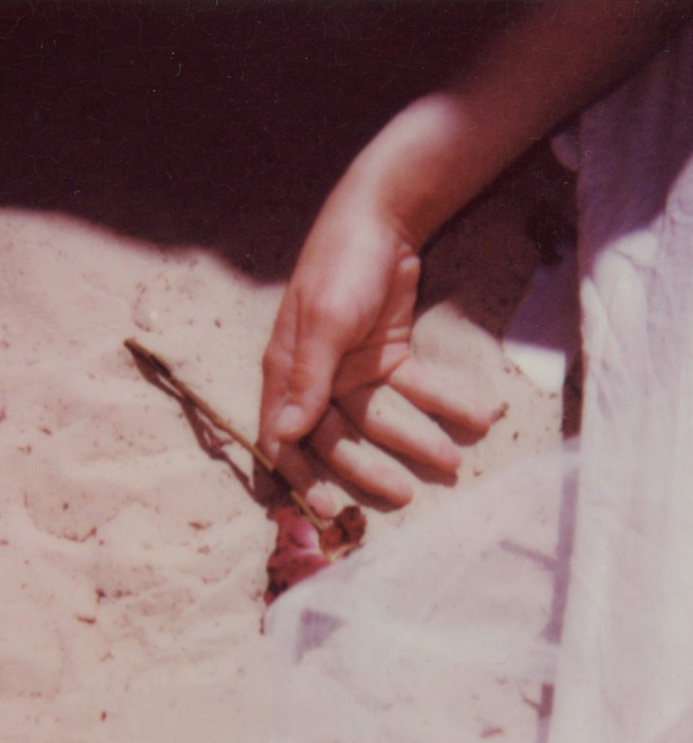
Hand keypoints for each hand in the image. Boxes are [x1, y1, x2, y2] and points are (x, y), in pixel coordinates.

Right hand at [259, 180, 496, 516]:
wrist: (383, 216)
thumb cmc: (340, 266)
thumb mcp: (325, 323)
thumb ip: (307, 380)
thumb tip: (283, 434)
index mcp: (287, 373)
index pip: (283, 437)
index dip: (300, 475)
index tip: (328, 507)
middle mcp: (317, 379)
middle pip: (338, 437)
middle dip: (370, 467)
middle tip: (405, 494)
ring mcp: (354, 371)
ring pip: (382, 419)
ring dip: (417, 438)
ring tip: (453, 461)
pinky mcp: (389, 358)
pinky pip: (416, 390)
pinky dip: (445, 403)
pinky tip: (478, 418)